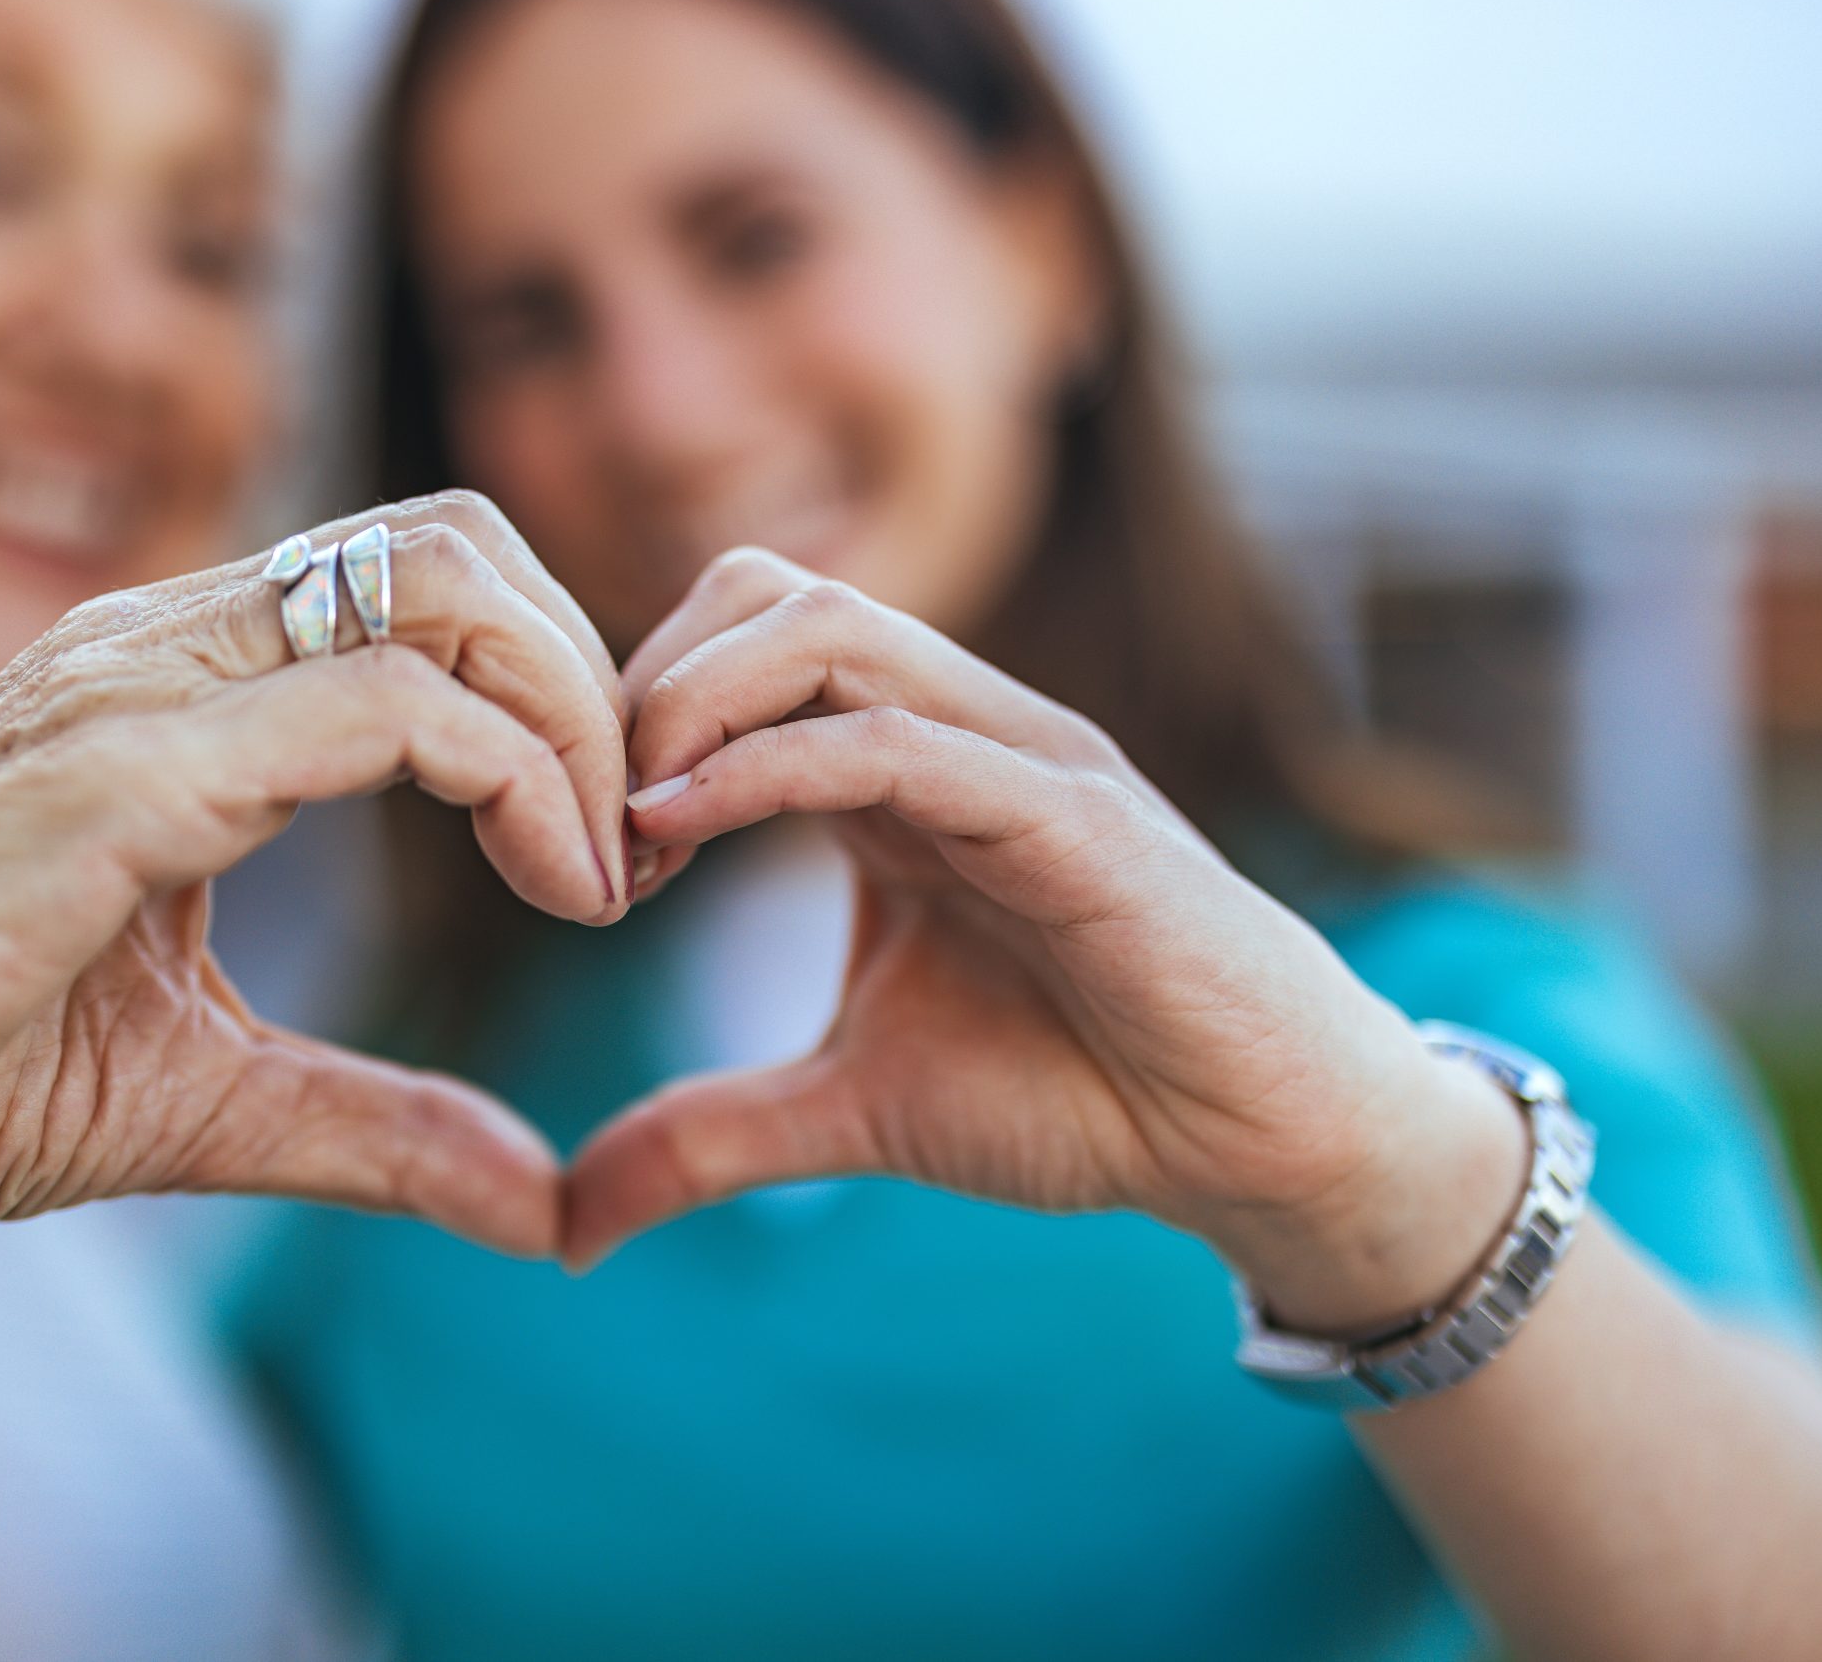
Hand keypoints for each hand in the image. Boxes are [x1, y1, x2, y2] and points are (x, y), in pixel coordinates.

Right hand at [0, 492, 629, 1335]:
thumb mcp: (209, 1099)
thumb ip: (382, 1127)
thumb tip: (543, 1202)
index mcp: (183, 689)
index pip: (427, 590)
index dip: (557, 696)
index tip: (603, 861)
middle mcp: (169, 644)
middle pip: (463, 542)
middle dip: (594, 677)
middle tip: (633, 847)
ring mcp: (143, 682)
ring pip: (446, 585)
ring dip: (577, 715)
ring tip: (604, 875)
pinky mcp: (127, 763)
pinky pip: (386, 705)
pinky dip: (515, 776)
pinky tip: (555, 887)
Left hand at [568, 549, 1525, 1330]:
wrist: (1252, 1141)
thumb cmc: (1078, 1093)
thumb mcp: (850, 1111)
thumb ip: (708, 1137)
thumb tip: (570, 1229)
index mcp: (894, 768)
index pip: (736, 641)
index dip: (627, 715)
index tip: (573, 845)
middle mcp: (951, 730)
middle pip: (764, 592)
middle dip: (642, 680)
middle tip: (587, 818)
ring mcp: (1013, 756)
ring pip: (825, 627)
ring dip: (690, 702)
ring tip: (628, 820)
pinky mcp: (1070, 814)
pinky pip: (897, 740)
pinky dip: (770, 766)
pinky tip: (678, 829)